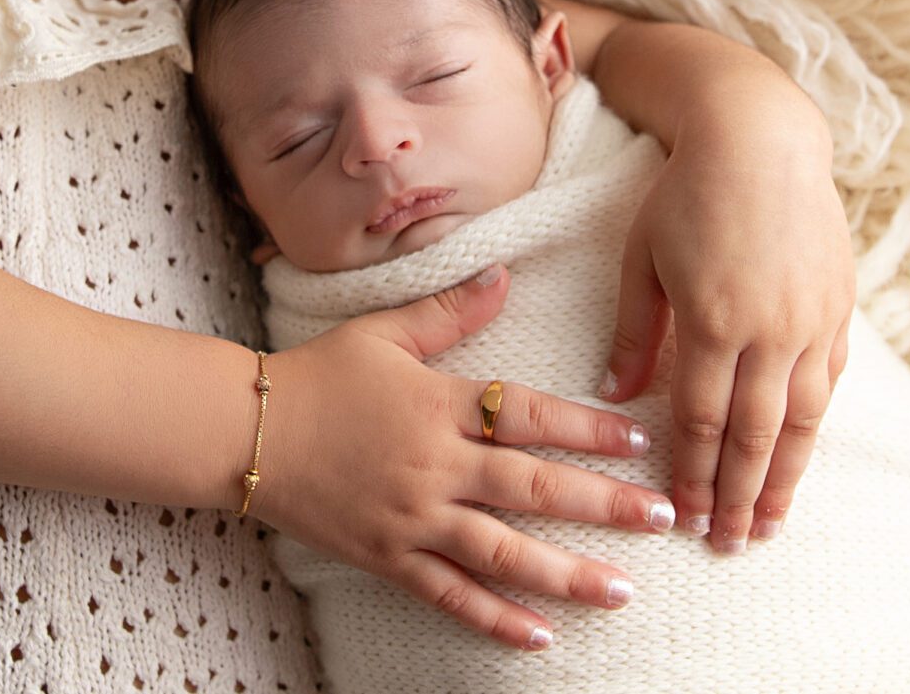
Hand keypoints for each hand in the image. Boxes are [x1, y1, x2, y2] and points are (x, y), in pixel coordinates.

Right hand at [257, 264, 673, 652]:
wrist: (246, 431)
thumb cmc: (317, 374)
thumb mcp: (383, 332)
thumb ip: (450, 311)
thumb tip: (504, 275)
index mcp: (439, 404)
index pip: (529, 416)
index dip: (588, 429)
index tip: (639, 442)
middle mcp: (435, 465)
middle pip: (532, 488)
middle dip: (604, 505)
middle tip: (663, 517)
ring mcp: (412, 517)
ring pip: (502, 552)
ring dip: (567, 573)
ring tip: (622, 589)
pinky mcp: (388, 557)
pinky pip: (450, 594)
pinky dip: (496, 618)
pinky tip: (542, 635)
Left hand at [600, 64, 851, 551]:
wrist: (760, 138)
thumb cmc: (685, 192)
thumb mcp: (641, 258)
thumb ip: (634, 333)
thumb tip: (618, 396)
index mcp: (714, 322)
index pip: (704, 421)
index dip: (694, 474)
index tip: (685, 516)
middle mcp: (771, 331)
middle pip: (755, 435)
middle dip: (739, 496)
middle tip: (729, 543)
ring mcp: (812, 321)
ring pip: (802, 420)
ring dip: (785, 476)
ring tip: (771, 521)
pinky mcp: (838, 307)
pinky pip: (829, 380)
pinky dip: (815, 424)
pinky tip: (802, 452)